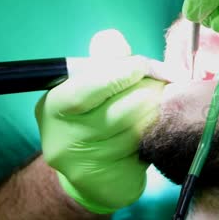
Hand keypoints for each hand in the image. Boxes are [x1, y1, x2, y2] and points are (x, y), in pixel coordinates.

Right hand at [35, 32, 165, 213]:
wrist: (92, 173)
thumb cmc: (95, 117)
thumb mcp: (92, 85)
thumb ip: (105, 60)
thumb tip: (114, 39)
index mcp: (54, 105)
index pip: (91, 86)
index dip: (124, 72)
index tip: (144, 66)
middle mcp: (64, 137)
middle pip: (125, 106)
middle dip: (151, 91)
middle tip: (164, 85)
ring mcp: (85, 163)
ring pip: (141, 127)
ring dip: (160, 111)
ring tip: (163, 104)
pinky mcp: (109, 180)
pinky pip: (147, 148)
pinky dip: (158, 134)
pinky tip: (158, 129)